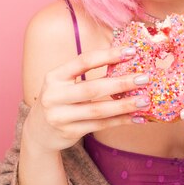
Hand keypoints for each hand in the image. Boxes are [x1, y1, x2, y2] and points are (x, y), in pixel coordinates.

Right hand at [22, 46, 149, 153]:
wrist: (38, 131)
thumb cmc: (59, 99)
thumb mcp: (64, 82)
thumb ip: (86, 73)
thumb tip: (124, 60)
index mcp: (54, 76)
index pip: (83, 61)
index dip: (108, 55)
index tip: (131, 51)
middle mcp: (54, 96)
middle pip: (92, 88)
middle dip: (121, 83)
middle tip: (145, 78)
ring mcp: (60, 116)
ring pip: (98, 110)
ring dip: (124, 105)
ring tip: (145, 100)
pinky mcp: (69, 132)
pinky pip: (100, 126)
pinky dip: (120, 121)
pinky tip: (136, 117)